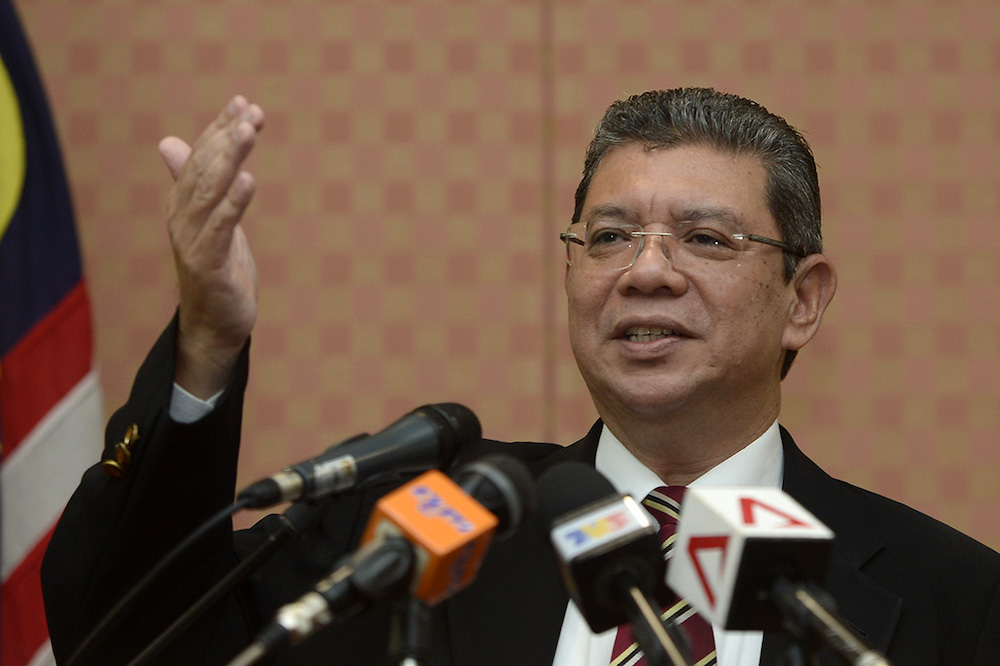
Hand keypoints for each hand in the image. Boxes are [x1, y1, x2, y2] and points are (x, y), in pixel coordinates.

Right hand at [160, 96, 264, 397]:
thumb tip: (170, 141)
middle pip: (205, 169)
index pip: (201, 157)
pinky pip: (221, 228)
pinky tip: (249, 180)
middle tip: (251, 111)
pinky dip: (234, 203)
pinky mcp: (207, 265)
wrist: (214, 325)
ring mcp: (192, 241)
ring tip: (248, 132)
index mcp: (182, 204)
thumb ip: (196, 182)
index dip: (220, 129)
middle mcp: (182, 218)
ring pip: (211, 192)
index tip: (243, 102)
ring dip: (231, 159)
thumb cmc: (215, 270)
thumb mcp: (210, 220)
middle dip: (228, 137)